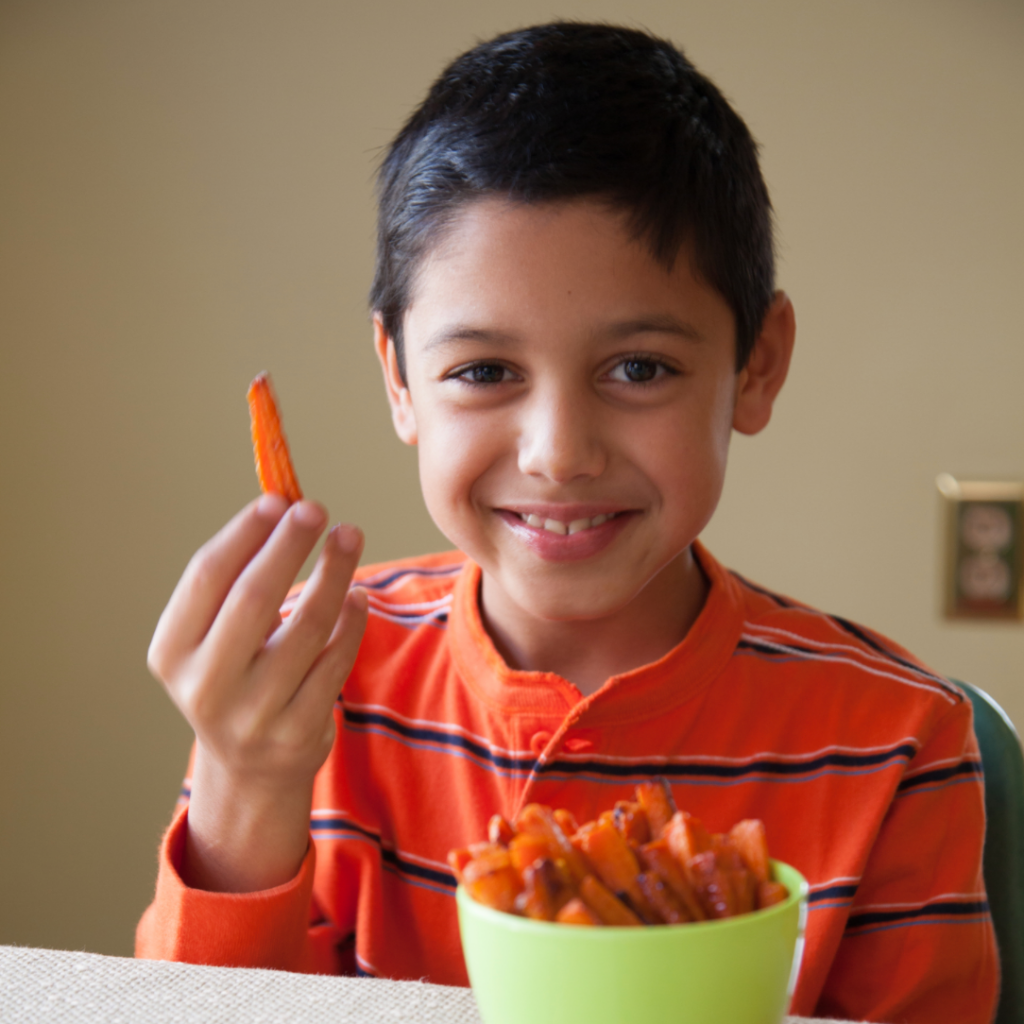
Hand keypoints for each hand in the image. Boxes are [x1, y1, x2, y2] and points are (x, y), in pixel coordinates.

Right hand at [147, 494, 367, 891]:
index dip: (245, 533)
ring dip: (334, 573)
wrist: (250, 769)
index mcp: (171, 653)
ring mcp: (253, 714)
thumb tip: (284, 507)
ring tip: (349, 536)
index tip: (278, 499)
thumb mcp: (213, 639)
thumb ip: (237, 582)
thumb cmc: (236, 676)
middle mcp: (204, 686)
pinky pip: (336, 660)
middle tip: (318, 510)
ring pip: (306, 626)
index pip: (206, 577)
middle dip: (289, 545)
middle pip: (253, 596)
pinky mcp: (299, 732)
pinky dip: (352, 620)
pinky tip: (357, 594)